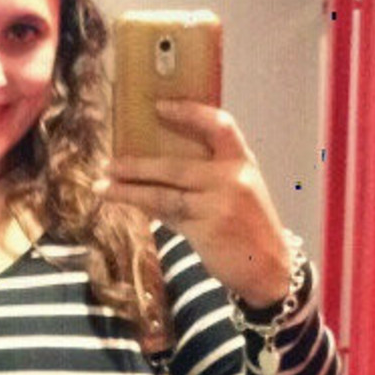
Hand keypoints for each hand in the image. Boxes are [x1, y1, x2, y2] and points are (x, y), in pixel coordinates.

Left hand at [107, 100, 291, 308]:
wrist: (271, 268)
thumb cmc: (250, 227)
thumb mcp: (240, 190)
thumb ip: (212, 174)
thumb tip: (160, 164)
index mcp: (244, 161)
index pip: (219, 125)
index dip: (190, 113)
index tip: (160, 106)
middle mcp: (232, 179)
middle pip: (176, 165)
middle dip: (139, 164)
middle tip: (109, 162)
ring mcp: (218, 205)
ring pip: (164, 192)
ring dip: (130, 188)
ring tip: (103, 184)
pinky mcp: (206, 230)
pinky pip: (167, 214)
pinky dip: (145, 207)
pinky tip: (125, 202)